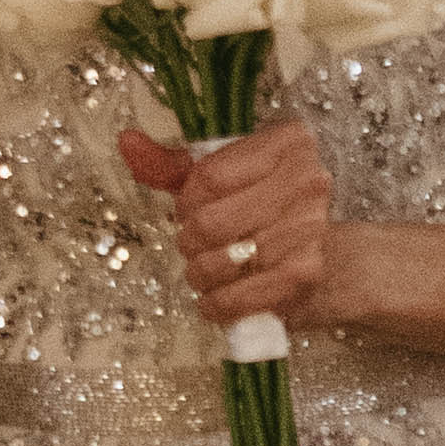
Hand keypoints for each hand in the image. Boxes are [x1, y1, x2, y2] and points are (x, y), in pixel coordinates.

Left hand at [116, 111, 332, 325]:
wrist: (317, 248)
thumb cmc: (259, 202)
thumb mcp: (220, 173)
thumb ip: (172, 163)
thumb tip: (127, 142)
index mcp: (287, 141)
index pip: (210, 177)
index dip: (185, 203)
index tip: (185, 212)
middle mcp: (308, 179)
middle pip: (212, 222)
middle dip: (189, 241)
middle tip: (192, 246)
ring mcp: (311, 227)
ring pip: (224, 260)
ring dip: (201, 274)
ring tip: (203, 272)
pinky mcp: (307, 272)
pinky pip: (243, 296)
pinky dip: (218, 304)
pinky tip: (212, 301)